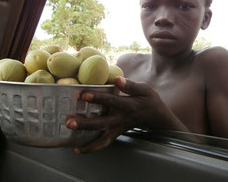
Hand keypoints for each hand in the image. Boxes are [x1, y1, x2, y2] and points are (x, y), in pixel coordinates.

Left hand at [66, 76, 187, 152]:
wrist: (158, 118)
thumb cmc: (150, 100)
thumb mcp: (145, 89)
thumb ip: (131, 85)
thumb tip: (117, 79)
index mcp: (129, 106)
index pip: (112, 102)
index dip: (98, 98)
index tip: (84, 94)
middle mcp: (122, 119)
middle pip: (102, 124)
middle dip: (85, 124)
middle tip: (69, 122)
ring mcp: (119, 128)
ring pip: (103, 139)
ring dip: (87, 142)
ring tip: (71, 141)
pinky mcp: (117, 133)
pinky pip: (104, 143)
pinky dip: (91, 148)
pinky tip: (77, 148)